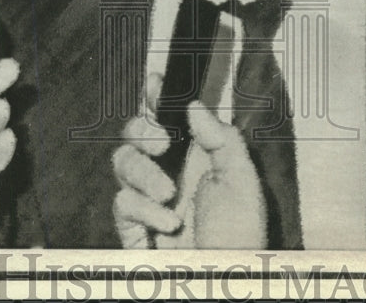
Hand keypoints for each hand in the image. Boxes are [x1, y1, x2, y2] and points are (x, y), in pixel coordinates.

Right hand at [112, 74, 264, 248]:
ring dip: (144, 174)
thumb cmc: (240, 237)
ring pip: (122, 162)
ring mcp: (149, 198)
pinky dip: (144, 210)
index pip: (170, 118)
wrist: (224, 282)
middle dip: (142, 130)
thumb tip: (194, 106)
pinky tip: (167, 223)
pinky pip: (122, 202)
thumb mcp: (243, 182)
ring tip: (169, 195)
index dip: (157, 97)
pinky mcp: (133, 226)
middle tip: (161, 143)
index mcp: (197, 156)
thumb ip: (221, 138)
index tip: (155, 82)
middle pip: (136, 133)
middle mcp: (170, 171)